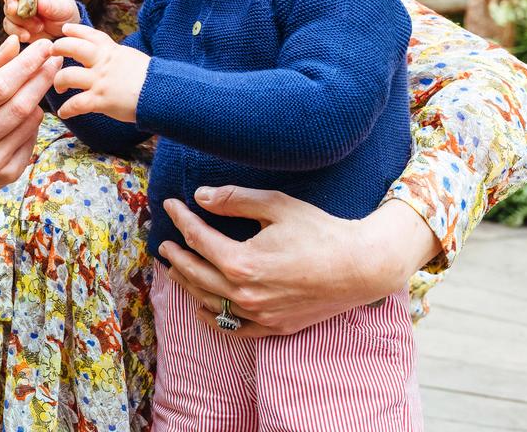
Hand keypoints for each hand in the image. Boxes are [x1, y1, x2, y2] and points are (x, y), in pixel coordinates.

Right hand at [0, 35, 61, 255]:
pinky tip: (30, 110)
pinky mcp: (6, 176)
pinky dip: (35, 121)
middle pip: (18, 106)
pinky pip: (31, 140)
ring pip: (28, 123)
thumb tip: (14, 43)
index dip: (25, 65)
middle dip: (40, 78)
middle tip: (55, 58)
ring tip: (40, 81)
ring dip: (39, 98)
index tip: (44, 46)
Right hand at [1, 0, 80, 41]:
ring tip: (39, 27)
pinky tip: (27, 36)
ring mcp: (18, 8)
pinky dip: (16, 32)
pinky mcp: (15, 23)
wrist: (64, 31)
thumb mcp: (65, 8)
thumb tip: (41, 2)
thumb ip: (54, 6)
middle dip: (11, 4)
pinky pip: (9, 26)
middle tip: (15, 11)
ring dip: (20, 22)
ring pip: (9, 13)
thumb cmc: (66, 13)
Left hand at [50, 23, 148, 122]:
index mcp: (112, 51)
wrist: (161, 92)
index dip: (76, 30)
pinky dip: (67, 109)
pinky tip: (64, 112)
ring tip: (59, 87)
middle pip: (73, 48)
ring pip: (67, 75)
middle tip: (52, 53)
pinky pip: (76, 104)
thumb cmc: (151, 78)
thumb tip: (111, 58)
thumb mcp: (132, 58)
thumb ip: (117, 57)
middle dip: (59, 48)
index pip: (91, 35)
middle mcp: (103, 63)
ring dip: (59, 81)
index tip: (65, 29)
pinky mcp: (100, 100)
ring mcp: (100, 81)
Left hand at [158, 187, 439, 336]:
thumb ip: (235, 201)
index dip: (181, 219)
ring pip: (209, 302)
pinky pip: (233, 328)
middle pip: (196, 274)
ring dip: (188, 285)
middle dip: (176, 256)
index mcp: (242, 262)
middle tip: (164, 243)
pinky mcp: (274, 326)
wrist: (361, 267)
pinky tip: (202, 309)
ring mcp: (259, 315)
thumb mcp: (277, 206)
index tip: (171, 204)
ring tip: (176, 270)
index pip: (198, 239)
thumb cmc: (321, 232)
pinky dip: (213, 318)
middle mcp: (245, 294)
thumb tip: (201, 197)